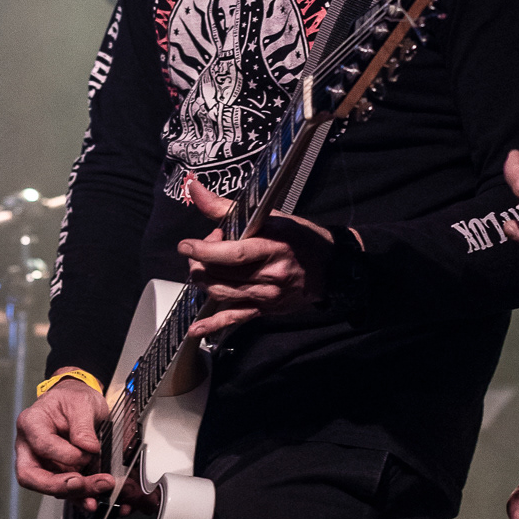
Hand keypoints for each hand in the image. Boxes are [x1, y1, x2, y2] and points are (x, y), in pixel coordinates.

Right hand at [16, 376, 117, 507]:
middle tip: (82, 484)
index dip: (65, 454)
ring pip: (48, 486)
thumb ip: (83, 425)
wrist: (78, 401)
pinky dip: (78, 497)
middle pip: (31, 475)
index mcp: (31, 423)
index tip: (87, 452)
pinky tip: (92, 499)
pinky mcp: (54, 472)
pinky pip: (62, 490)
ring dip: (75, 492)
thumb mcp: (82, 402)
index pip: (42, 445)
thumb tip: (88, 448)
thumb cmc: (73, 398)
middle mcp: (29, 446)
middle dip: (58, 485)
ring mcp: (40, 462)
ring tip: (99, 488)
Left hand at [176, 177, 339, 339]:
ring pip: (220, 293)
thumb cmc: (301, 238)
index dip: (204, 250)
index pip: (232, 254)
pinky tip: (195, 329)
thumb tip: (194, 189)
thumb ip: (227, 208)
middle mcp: (270, 275)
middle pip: (220, 274)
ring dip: (203, 280)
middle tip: (205, 247)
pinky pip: (234, 319)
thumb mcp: (270, 217)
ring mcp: (267, 296)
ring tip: (204, 266)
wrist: (332, 268)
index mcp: (273, 247)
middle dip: (201, 260)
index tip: (186, 245)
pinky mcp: (265, 310)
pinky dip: (212, 325)